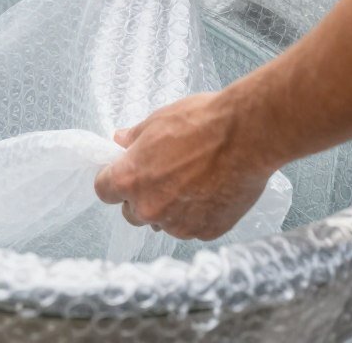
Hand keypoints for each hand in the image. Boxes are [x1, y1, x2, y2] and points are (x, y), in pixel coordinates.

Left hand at [93, 90, 277, 239]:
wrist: (247, 135)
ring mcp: (179, 224)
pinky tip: (210, 191)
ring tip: (190, 182)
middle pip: (131, 213)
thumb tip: (121, 140)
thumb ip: (134, 138)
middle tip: (160, 177)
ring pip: (163, 223)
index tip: (122, 173)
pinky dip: (196, 214)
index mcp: (130, 180)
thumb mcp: (157, 121)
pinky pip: (192, 227)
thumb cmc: (200, 123)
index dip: (112, 180)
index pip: (103, 191)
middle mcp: (150, 208)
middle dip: (140, 198)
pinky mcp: (207, 231)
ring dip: (169, 209)